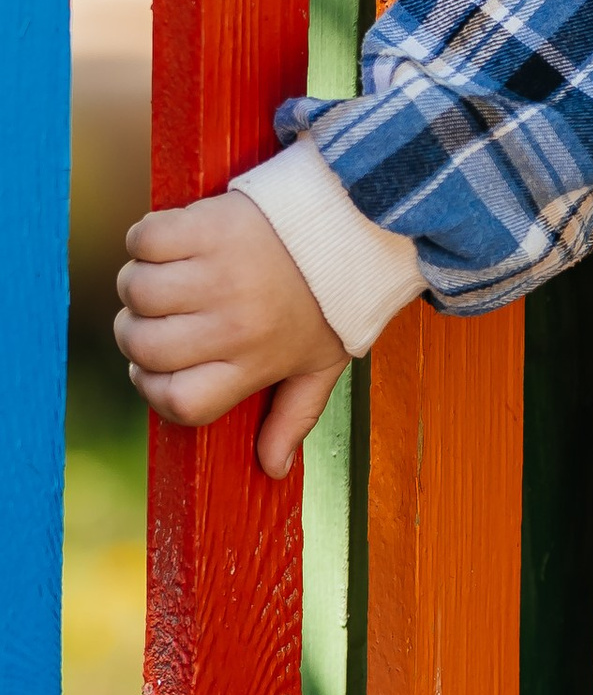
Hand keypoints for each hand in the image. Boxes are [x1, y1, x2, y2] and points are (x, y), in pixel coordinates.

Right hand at [115, 193, 350, 478]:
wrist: (354, 225)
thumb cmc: (334, 298)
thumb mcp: (322, 364)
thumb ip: (294, 417)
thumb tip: (273, 469)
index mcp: (256, 362)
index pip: (178, 400)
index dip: (155, 388)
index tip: (161, 370)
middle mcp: (235, 323)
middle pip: (144, 347)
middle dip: (138, 334)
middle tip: (162, 317)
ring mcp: (221, 273)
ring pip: (136, 292)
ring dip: (139, 284)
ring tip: (167, 277)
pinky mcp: (210, 225)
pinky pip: (145, 239)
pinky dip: (146, 240)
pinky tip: (172, 243)